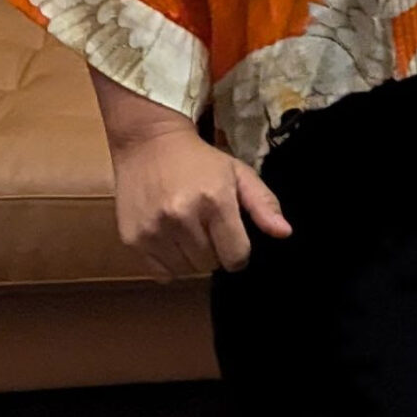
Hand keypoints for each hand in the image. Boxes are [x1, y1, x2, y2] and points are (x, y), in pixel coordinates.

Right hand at [91, 70, 289, 273]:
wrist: (148, 143)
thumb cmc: (199, 160)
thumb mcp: (238, 173)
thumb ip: (263, 203)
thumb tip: (284, 233)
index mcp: (214, 201)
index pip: (236, 256)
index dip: (239, 251)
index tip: (231, 237)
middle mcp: (182, 217)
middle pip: (211, 265)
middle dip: (214, 251)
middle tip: (206, 227)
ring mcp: (154, 230)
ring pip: (186, 271)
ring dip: (191, 257)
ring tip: (187, 230)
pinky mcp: (133, 238)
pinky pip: (161, 273)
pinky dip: (168, 263)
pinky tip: (169, 237)